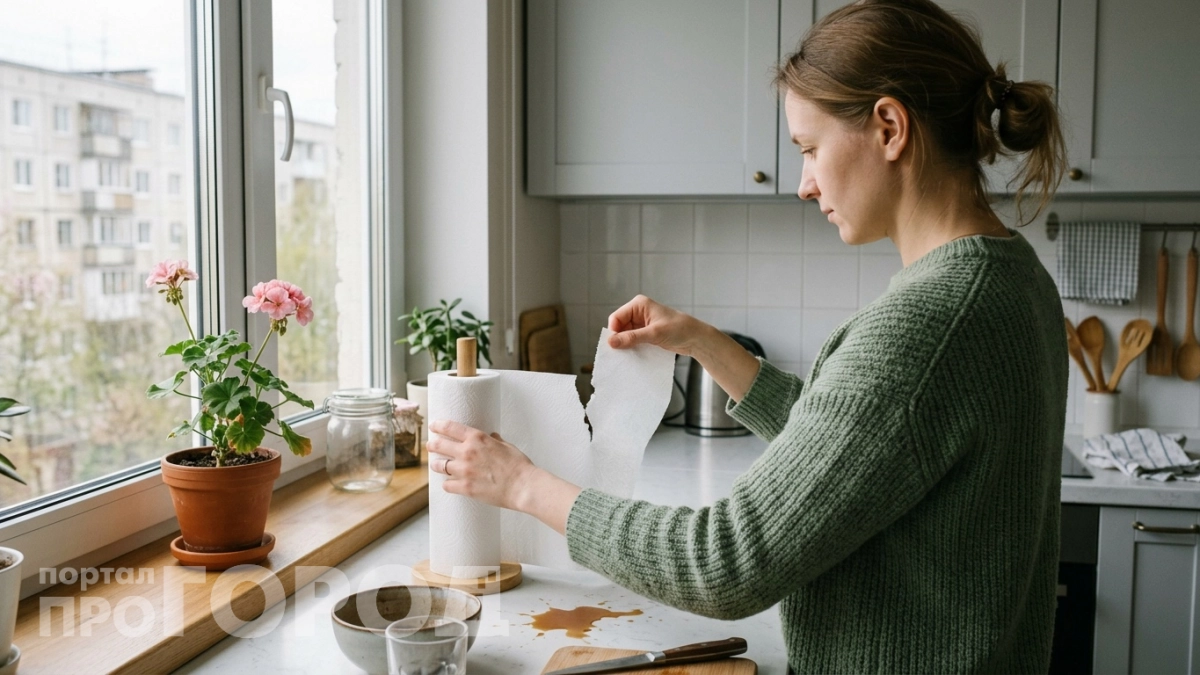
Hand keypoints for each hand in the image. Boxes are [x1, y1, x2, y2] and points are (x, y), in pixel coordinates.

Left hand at [427, 419, 582, 534]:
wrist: (523, 486)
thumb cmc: (518, 466)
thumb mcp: (507, 446)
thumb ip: (495, 440)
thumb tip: (491, 436)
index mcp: (477, 439)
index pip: (450, 427)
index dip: (438, 425)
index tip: (433, 426)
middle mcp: (467, 452)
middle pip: (439, 445)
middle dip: (432, 444)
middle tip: (430, 445)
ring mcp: (464, 471)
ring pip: (439, 466)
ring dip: (437, 465)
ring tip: (437, 465)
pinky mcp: (465, 488)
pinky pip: (447, 485)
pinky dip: (447, 484)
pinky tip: (449, 483)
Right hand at [607, 294, 711, 355]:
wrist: (696, 338)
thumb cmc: (679, 329)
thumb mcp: (654, 333)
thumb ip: (632, 337)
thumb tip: (611, 342)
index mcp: (639, 304)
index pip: (616, 318)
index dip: (614, 332)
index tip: (615, 346)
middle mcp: (638, 312)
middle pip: (619, 327)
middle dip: (620, 339)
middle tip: (621, 353)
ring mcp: (642, 323)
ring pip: (625, 335)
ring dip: (626, 345)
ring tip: (629, 355)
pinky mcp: (646, 333)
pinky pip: (633, 340)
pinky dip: (632, 347)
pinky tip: (635, 355)